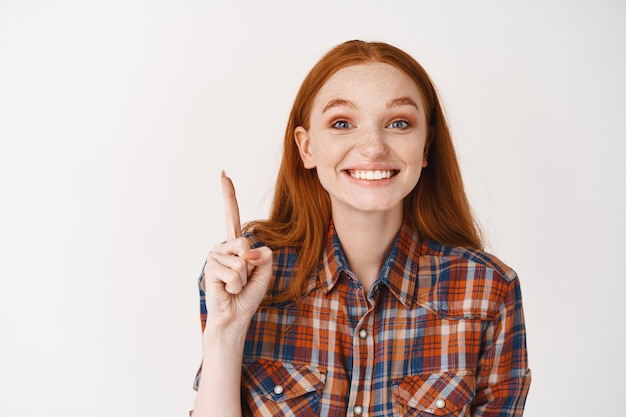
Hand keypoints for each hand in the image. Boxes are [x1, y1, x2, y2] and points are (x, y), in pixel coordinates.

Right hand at [202, 171, 272, 330]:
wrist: (236, 316)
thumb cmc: (249, 294)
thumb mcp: (265, 271)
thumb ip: (264, 255)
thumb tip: (248, 250)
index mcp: (236, 244)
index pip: (232, 215)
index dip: (228, 194)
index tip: (223, 174)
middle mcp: (223, 247)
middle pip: (244, 243)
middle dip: (251, 264)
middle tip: (244, 279)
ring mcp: (215, 257)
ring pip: (240, 261)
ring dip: (243, 278)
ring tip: (235, 286)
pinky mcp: (210, 269)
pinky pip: (233, 273)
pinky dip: (236, 285)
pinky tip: (228, 290)